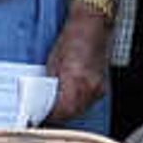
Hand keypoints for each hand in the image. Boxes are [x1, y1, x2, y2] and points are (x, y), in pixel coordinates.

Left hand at [42, 7, 112, 124]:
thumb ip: (51, 84)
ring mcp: (98, 88)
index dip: (49, 115)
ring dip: (68, 111)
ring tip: (55, 108)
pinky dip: (78, 104)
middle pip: (72, 112)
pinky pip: (88, 102)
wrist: (93, 26)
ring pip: (81, 109)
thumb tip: (44, 99)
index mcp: (75, 80)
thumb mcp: (53, 61)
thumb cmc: (72, 38)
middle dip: (57, 116)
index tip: (39, 116)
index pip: (61, 109)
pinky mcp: (102, 87)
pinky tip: (69, 100)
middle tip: (44, 114)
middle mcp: (89, 87)